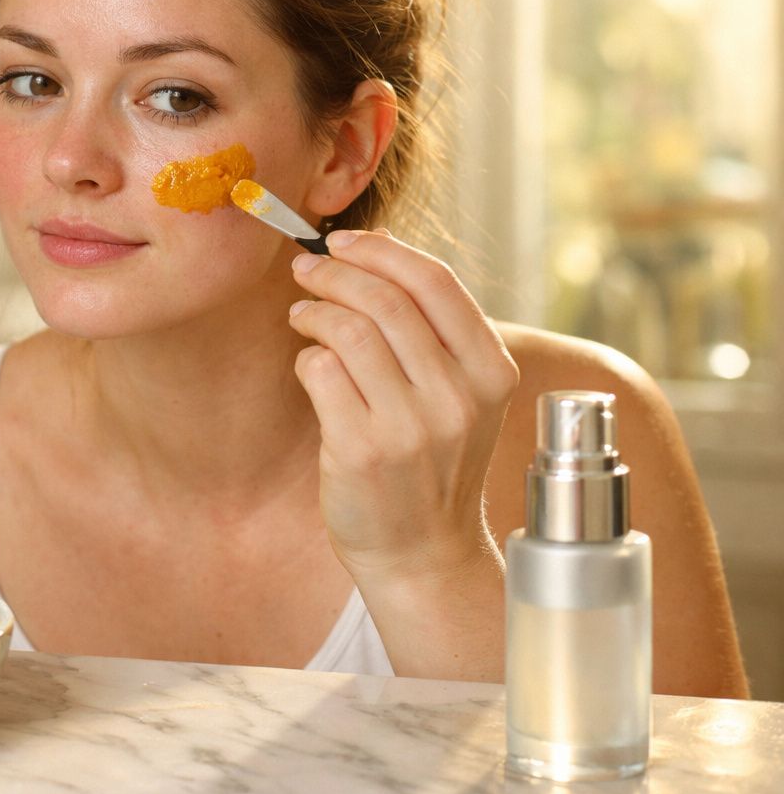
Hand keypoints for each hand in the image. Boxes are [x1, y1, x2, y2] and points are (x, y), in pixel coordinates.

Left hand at [288, 229, 518, 586]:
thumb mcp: (459, 394)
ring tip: (302, 314)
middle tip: (306, 269)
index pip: (437, 283)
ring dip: (314, 310)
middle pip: (387, 299)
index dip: (382, 251)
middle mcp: (458, 397)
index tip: (343, 241)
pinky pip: (321, 372)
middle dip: (335, 272)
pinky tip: (309, 366)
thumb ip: (431, 328)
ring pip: (349, 330)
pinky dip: (307, 358)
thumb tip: (376, 247)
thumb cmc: (431, 462)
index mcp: (491, 372)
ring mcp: (411, 426)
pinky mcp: (362, 450)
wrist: (421, 552)